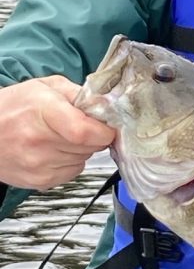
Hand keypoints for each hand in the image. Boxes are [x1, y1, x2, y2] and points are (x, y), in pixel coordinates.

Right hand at [0, 76, 115, 189]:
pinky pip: (73, 172)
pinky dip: (71, 161)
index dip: (103, 130)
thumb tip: (105, 104)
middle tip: (79, 125)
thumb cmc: (12, 107)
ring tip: (60, 136)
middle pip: (90, 147)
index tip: (106, 124)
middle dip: (94, 136)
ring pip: (84, 159)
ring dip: (81, 149)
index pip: (84, 132)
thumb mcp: (45, 87)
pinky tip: (53, 150)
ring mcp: (38, 165)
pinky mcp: (40, 181)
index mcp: (42, 112)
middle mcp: (39, 142)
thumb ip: (78, 93)